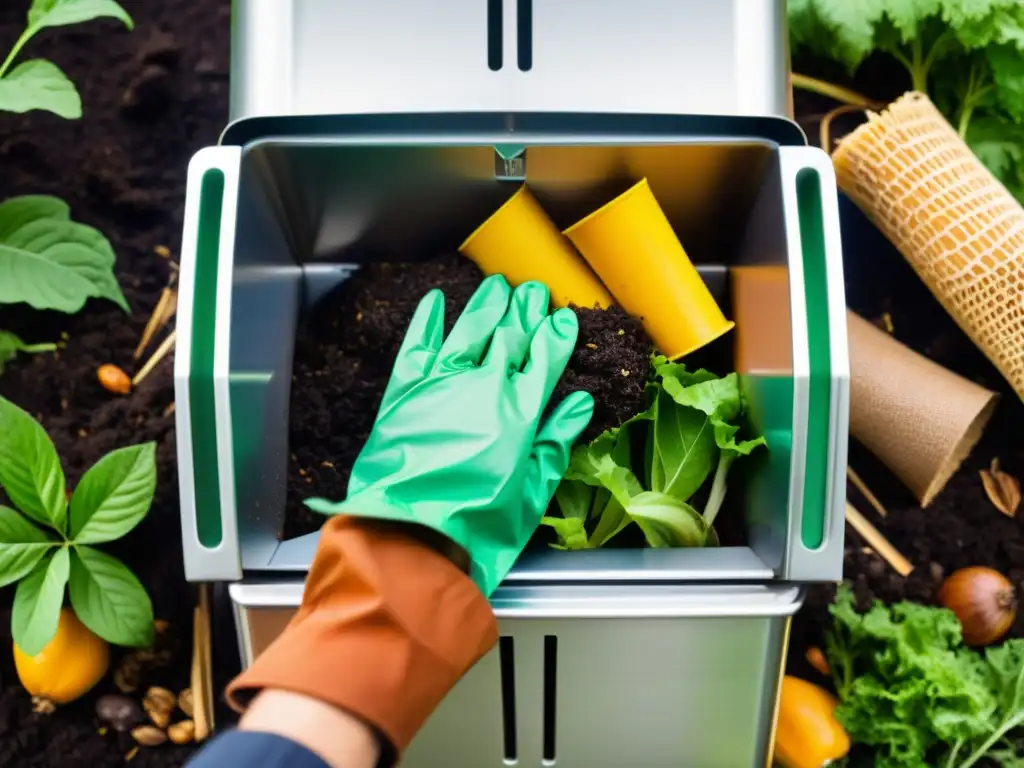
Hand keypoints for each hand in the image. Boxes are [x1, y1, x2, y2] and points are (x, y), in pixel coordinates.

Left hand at [308, 275, 593, 594]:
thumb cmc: (477, 527)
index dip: (555, 335)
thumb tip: (579, 403)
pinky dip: (427, 321)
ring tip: (495, 286)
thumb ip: (555, 442)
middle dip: (524, 311)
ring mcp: (441, 386)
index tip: (562, 318)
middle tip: (532, 292)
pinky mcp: (404, 394)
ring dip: (484, 306)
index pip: (544, 359)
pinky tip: (436, 301)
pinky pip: (418, 346)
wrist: (410, 538)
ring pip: (468, 331)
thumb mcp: (532, 494)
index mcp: (520, 413)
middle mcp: (483, 389)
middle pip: (508, 337)